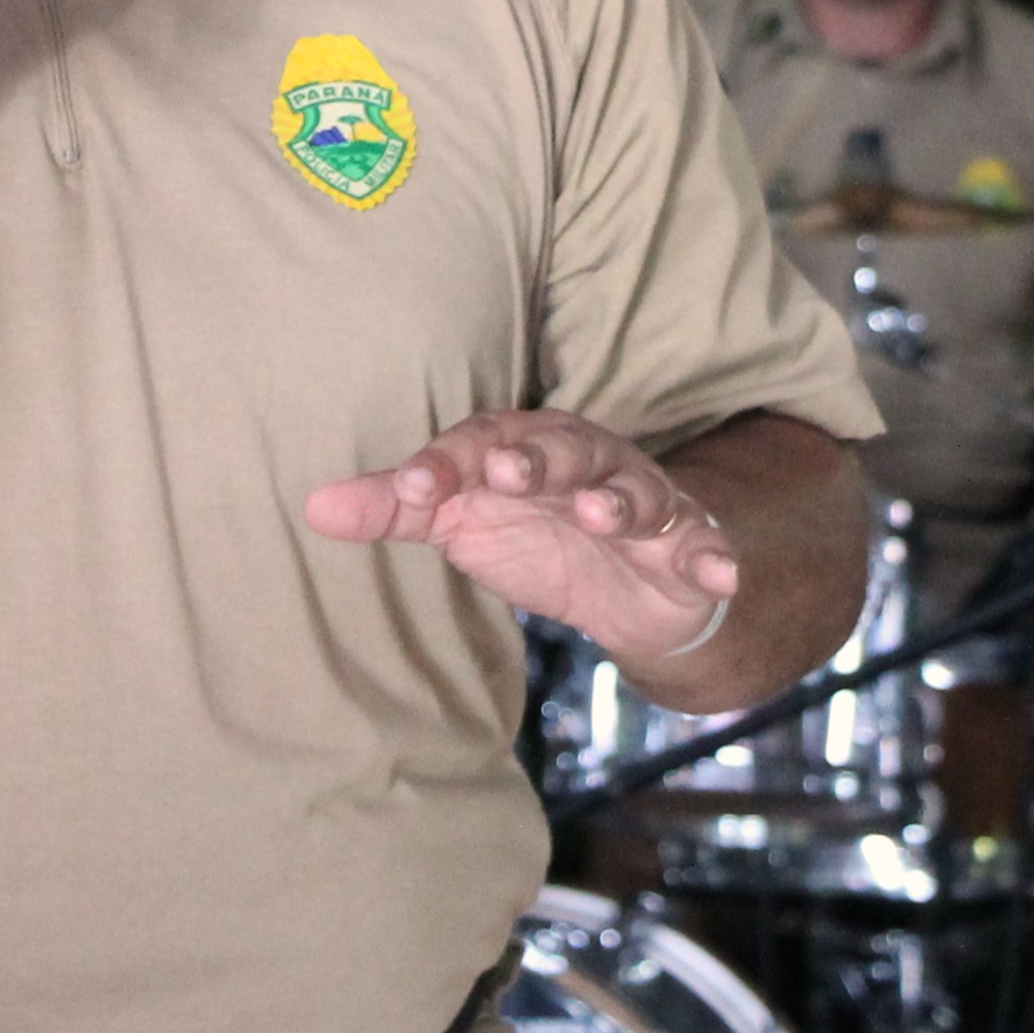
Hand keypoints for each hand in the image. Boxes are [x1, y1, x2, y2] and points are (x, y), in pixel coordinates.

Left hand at [305, 409, 735, 664]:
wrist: (627, 589)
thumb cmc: (534, 532)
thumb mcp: (462, 521)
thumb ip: (397, 509)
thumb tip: (312, 506)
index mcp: (524, 445)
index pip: (479, 444)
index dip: (443, 467)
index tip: (408, 493)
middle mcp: (584, 462)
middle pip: (563, 448)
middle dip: (536, 459)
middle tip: (504, 472)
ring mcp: (639, 501)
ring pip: (634, 491)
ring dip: (620, 500)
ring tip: (602, 516)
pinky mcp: (686, 543)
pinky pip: (702, 543)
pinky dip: (714, 553)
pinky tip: (721, 570)